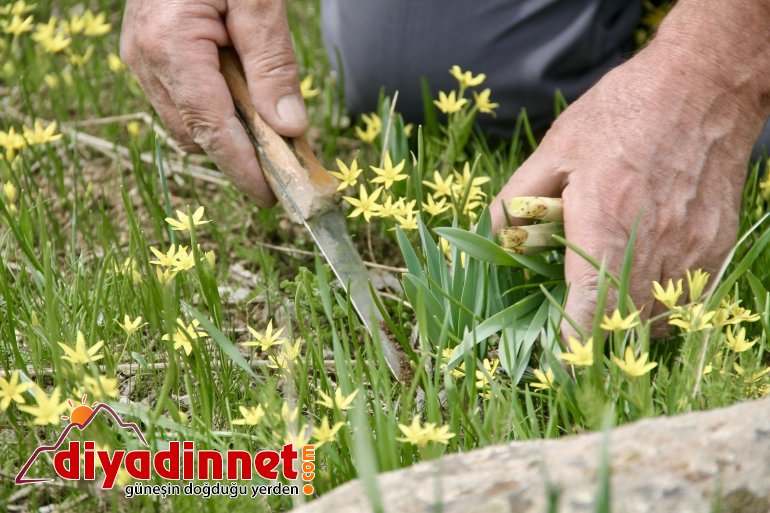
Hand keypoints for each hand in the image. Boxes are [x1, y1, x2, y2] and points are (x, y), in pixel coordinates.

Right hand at [120, 0, 307, 205]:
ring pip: (187, 122)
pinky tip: (246, 105)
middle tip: (287, 167)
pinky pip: (183, 101)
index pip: (212, 129)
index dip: (244, 169)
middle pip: (197, 133)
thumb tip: (291, 128)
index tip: (274, 197)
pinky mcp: (149, 54)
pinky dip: (217, 113)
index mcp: (171, 45)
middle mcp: (146, 58)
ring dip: (229, 135)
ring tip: (272, 134)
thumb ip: (274, 64)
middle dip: (240, 157)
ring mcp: (142, 57)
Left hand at [489, 37, 766, 337]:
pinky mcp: (714, 244)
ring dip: (629, 323)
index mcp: (605, 221)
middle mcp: (654, 244)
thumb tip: (499, 235)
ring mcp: (690, 248)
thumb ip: (519, 197)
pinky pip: (687, 298)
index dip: (570, 338)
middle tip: (576, 322)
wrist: (702, 86)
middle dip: (596, 333)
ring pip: (659, 318)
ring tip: (608, 302)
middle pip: (623, 322)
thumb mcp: (556, 146)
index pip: (588, 304)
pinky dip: (662, 305)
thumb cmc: (624, 113)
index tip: (556, 352)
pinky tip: (642, 283)